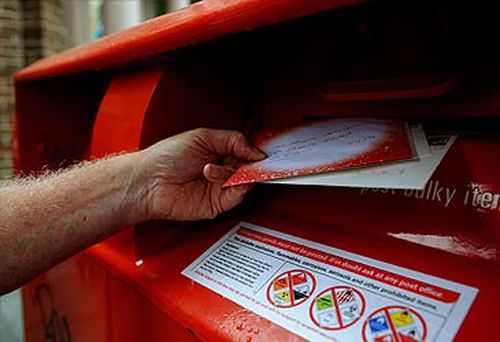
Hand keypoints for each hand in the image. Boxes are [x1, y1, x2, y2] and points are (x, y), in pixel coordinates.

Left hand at [134, 128, 264, 220]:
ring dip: (237, 174)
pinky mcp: (217, 204)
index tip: (264, 151)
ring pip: (246, 182)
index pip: (245, 152)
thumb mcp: (203, 136)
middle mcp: (220, 170)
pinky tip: (224, 179)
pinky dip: (237, 187)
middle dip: (252, 164)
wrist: (149, 181)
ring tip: (216, 168)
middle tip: (255, 161)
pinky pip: (237, 196)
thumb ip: (233, 140)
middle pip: (249, 168)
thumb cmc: (166, 157)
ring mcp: (219, 187)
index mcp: (218, 152)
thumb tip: (256, 150)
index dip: (255, 152)